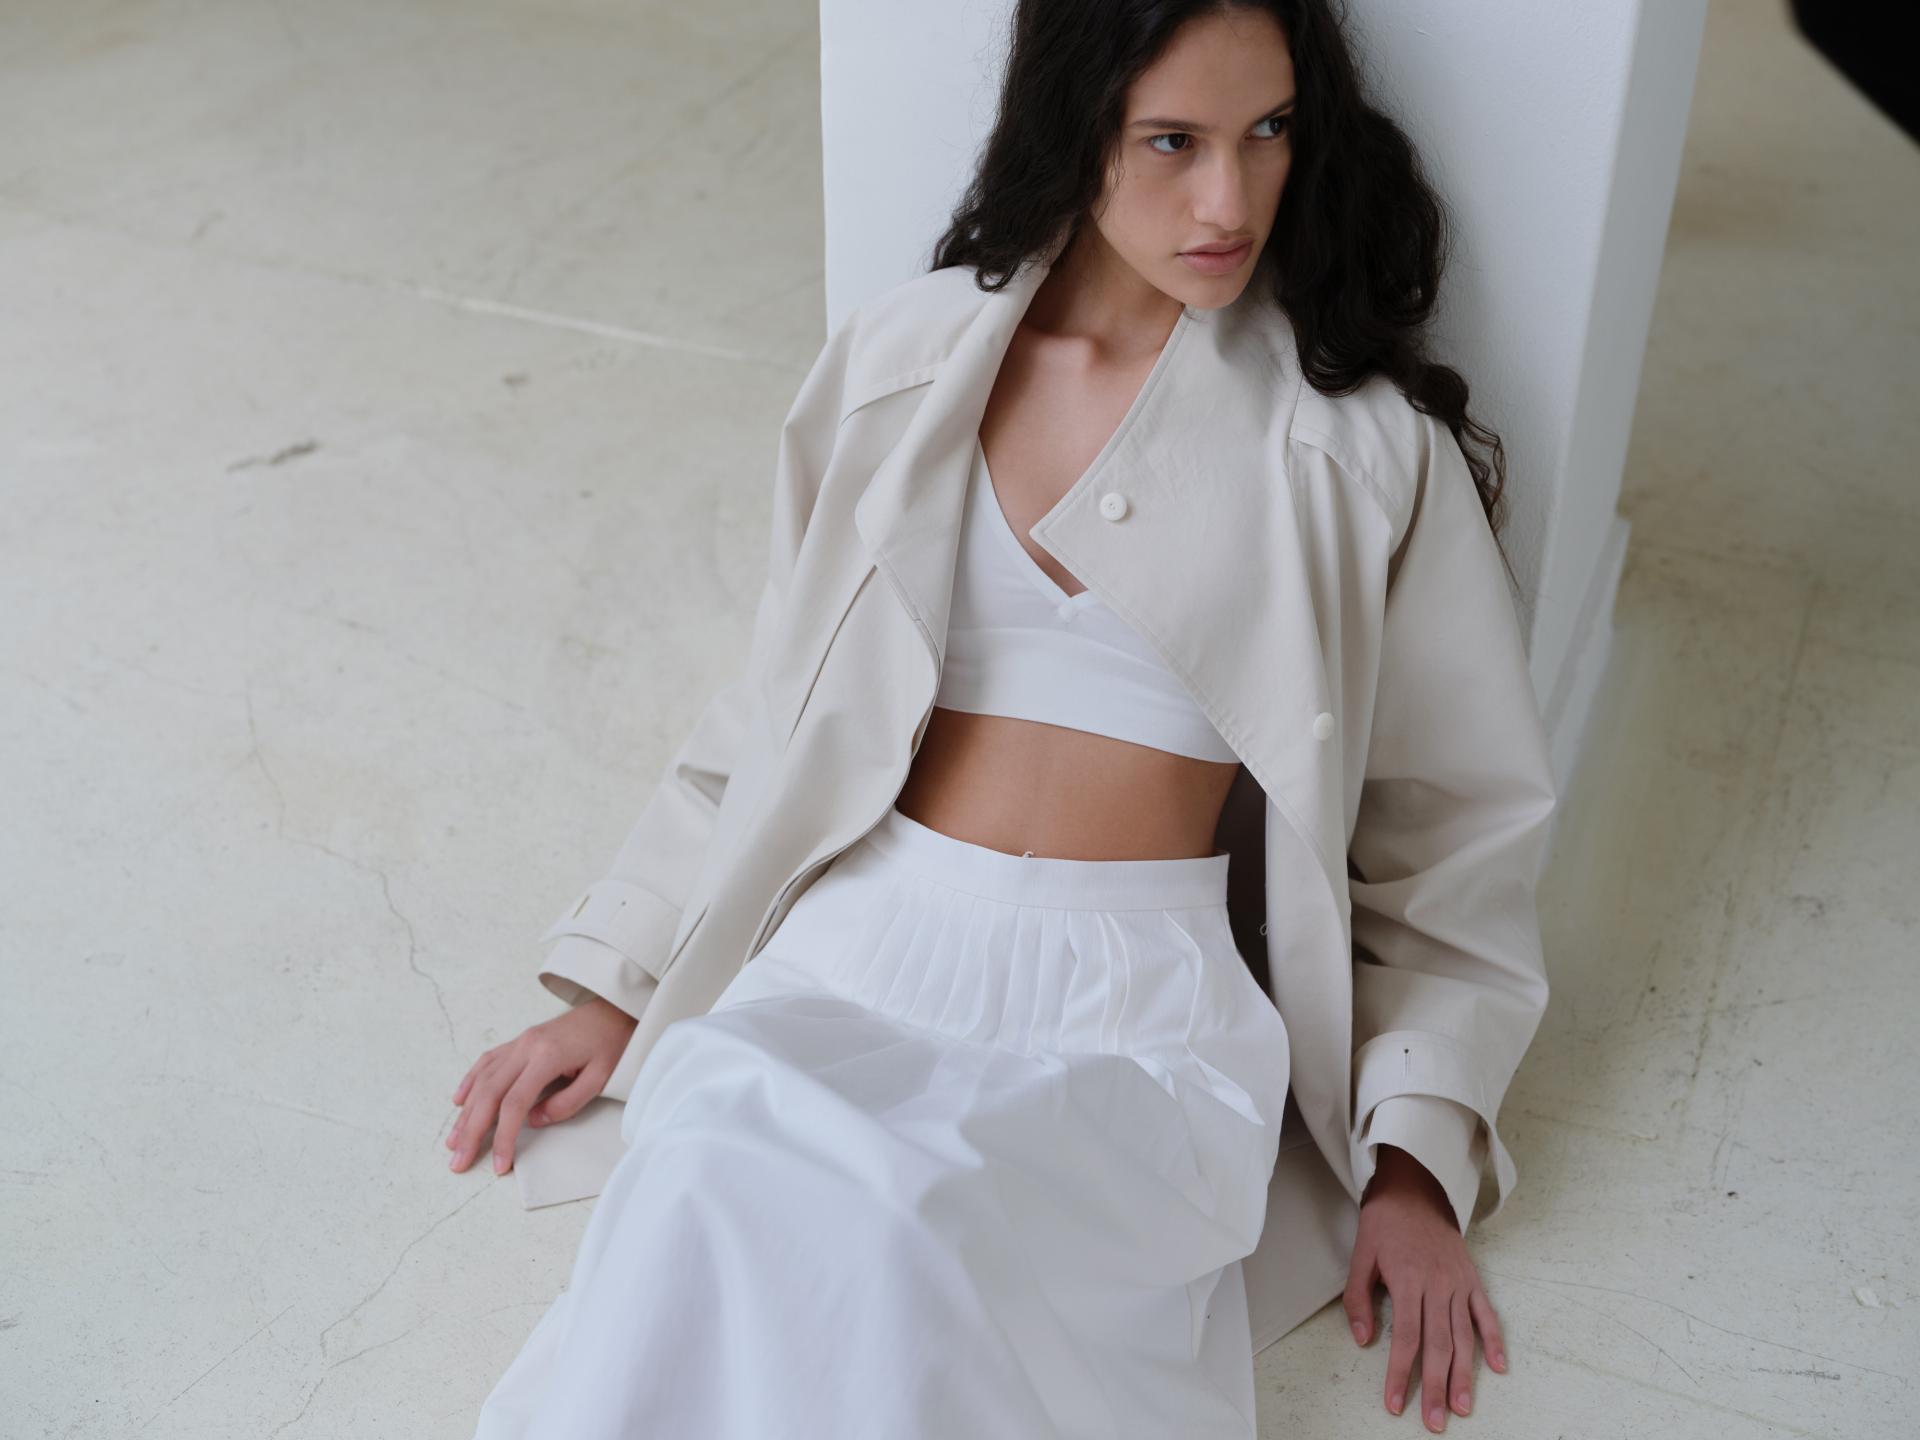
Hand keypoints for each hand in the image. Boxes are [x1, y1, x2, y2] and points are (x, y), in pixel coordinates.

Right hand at [446, 997, 637, 1175]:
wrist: (613, 1010)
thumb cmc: (610, 1043)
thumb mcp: (599, 1077)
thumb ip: (567, 1102)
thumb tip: (533, 1122)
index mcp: (546, 1056)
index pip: (514, 1103)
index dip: (504, 1136)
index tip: (500, 1164)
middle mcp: (526, 1047)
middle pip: (489, 1093)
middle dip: (471, 1130)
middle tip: (459, 1161)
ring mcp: (520, 1042)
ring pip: (483, 1079)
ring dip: (466, 1112)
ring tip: (454, 1140)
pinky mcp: (520, 1041)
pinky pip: (487, 1062)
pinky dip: (471, 1082)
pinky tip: (459, 1101)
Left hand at [1344, 1145, 1506, 1431]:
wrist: (1415, 1188)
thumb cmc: (1384, 1223)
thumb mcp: (1360, 1254)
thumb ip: (1358, 1297)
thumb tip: (1361, 1340)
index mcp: (1408, 1280)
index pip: (1406, 1337)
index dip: (1401, 1373)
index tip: (1395, 1403)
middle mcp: (1437, 1285)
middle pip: (1439, 1345)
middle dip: (1436, 1386)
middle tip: (1435, 1422)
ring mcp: (1458, 1283)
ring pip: (1464, 1337)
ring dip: (1465, 1375)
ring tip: (1463, 1407)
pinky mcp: (1472, 1279)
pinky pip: (1486, 1314)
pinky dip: (1495, 1341)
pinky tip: (1499, 1368)